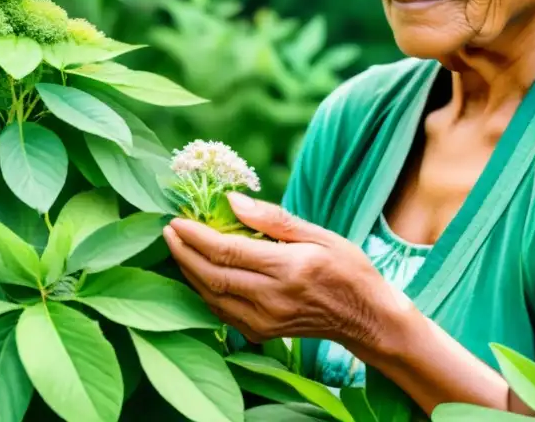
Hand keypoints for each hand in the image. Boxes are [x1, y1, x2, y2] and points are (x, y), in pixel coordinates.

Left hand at [163, 193, 404, 351]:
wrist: (365, 317)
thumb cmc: (347, 268)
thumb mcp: (319, 234)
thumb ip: (273, 219)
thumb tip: (231, 200)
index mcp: (288, 268)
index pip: (228, 251)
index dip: (196, 235)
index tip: (177, 219)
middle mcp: (272, 299)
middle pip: (212, 276)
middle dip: (184, 252)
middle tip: (168, 231)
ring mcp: (264, 321)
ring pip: (211, 297)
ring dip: (189, 272)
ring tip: (177, 247)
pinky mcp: (260, 334)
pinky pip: (221, 312)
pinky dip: (204, 291)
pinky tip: (198, 273)